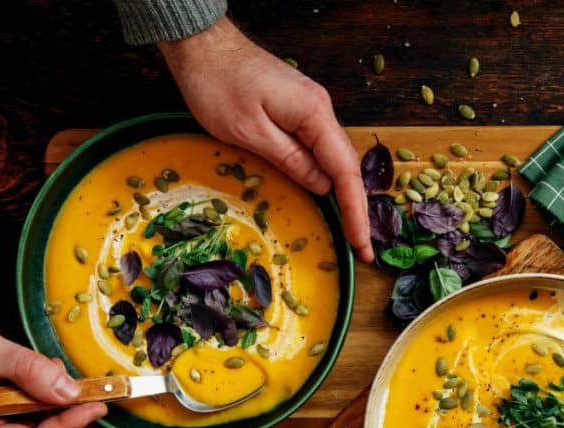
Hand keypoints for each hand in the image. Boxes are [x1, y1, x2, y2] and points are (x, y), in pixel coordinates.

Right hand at [0, 316, 105, 427]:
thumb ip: (25, 370)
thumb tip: (68, 391)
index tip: (95, 406)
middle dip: (64, 413)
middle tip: (92, 390)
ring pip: (31, 419)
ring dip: (54, 398)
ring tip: (56, 371)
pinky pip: (24, 402)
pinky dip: (41, 386)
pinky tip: (44, 369)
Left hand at [158, 18, 373, 262]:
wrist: (200, 43)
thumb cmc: (216, 83)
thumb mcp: (249, 132)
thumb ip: (290, 160)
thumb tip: (322, 187)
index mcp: (314, 114)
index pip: (345, 172)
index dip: (356, 213)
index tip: (363, 245)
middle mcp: (320, 110)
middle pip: (346, 167)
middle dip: (356, 209)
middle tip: (362, 248)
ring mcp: (310, 108)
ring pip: (333, 158)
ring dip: (343, 195)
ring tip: (350, 230)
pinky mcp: (296, 110)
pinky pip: (318, 148)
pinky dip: (326, 176)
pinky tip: (327, 196)